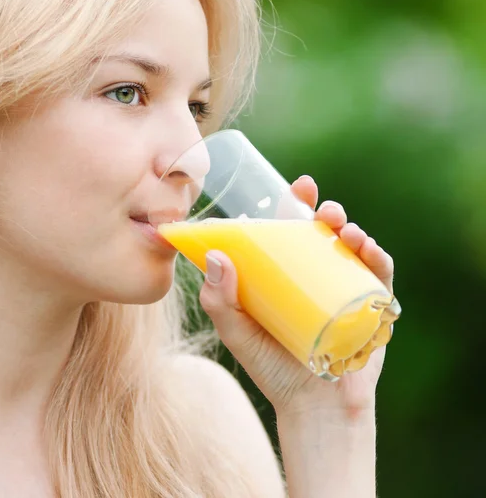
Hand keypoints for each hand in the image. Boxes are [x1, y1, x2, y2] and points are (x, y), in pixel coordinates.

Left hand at [199, 175, 394, 418]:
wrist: (313, 408)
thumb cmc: (271, 368)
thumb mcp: (238, 332)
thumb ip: (219, 300)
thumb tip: (216, 256)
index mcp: (286, 273)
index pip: (290, 230)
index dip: (295, 204)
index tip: (297, 186)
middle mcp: (316, 274)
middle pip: (325, 233)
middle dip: (326, 212)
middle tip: (322, 209)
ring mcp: (345, 287)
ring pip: (353, 247)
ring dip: (352, 230)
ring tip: (345, 231)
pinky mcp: (371, 305)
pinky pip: (379, 274)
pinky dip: (377, 257)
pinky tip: (368, 250)